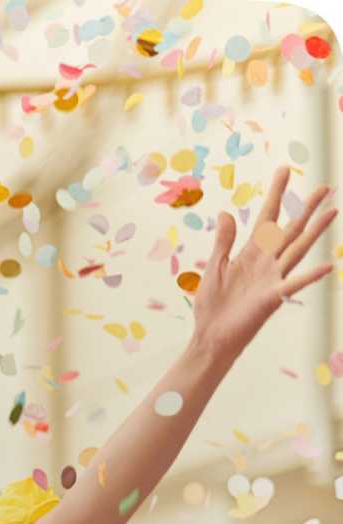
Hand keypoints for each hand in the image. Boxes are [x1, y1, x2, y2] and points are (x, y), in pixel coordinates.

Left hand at [191, 166, 336, 362]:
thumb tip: (226, 213)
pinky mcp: (271, 298)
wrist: (210, 337)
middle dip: (307, 207)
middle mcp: (267, 262)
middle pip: (290, 229)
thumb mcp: (214, 267)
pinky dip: (310, 276)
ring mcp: (272, 279)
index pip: (267, 217)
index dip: (275, 194)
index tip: (284, 170)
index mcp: (252, 253)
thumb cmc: (212, 306)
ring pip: (297, 249)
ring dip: (315, 231)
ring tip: (332, 211)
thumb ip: (224, 241)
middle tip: (325, 186)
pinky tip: (328, 266)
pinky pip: (293, 284)